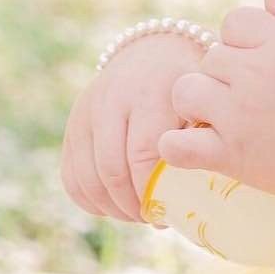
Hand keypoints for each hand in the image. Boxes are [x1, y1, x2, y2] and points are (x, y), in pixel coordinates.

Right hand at [61, 27, 205, 222]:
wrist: (153, 54)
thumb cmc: (190, 88)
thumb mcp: (203, 101)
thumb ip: (203, 138)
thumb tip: (198, 195)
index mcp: (149, 92)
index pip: (142, 153)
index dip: (153, 190)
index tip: (169, 210)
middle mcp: (110, 99)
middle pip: (111, 169)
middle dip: (132, 205)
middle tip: (154, 219)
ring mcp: (85, 113)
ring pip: (87, 178)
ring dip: (112, 208)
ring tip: (138, 214)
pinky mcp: (72, 127)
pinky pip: (71, 177)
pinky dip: (91, 202)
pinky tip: (116, 206)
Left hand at [159, 0, 274, 201]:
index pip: (234, 21)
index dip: (245, 40)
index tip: (264, 63)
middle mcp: (252, 74)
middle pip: (211, 57)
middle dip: (228, 74)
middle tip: (255, 97)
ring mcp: (237, 116)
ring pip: (185, 91)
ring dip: (199, 101)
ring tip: (222, 116)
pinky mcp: (230, 155)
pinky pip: (176, 145)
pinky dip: (176, 145)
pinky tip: (195, 144)